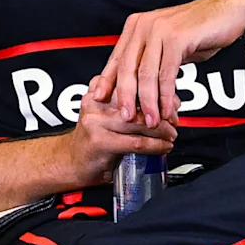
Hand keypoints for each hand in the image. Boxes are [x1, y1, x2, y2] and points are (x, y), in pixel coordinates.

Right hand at [55, 87, 174, 186]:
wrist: (70, 162)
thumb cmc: (94, 140)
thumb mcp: (109, 114)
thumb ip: (131, 104)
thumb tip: (166, 100)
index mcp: (98, 88)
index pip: (134, 82)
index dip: (158, 90)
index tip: (172, 101)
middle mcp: (96, 102)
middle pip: (138, 100)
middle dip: (162, 109)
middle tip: (175, 119)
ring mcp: (96, 121)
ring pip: (139, 121)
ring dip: (162, 129)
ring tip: (172, 134)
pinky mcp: (100, 141)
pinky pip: (136, 142)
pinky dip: (155, 145)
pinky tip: (164, 147)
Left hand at [91, 0, 244, 126]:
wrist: (229, 12)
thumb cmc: (200, 30)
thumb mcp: (168, 45)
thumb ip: (152, 62)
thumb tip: (138, 89)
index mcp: (136, 26)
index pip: (116, 59)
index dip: (108, 82)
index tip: (100, 101)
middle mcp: (143, 26)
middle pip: (127, 69)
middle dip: (125, 97)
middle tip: (126, 118)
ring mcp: (159, 30)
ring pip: (146, 74)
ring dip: (148, 102)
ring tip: (151, 121)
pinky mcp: (176, 38)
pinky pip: (166, 74)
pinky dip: (165, 96)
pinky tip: (167, 110)